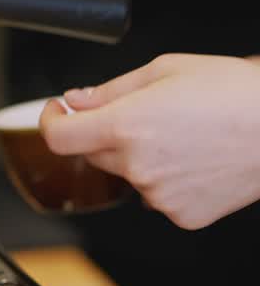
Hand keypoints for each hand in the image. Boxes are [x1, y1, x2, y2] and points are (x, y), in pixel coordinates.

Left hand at [39, 54, 259, 228]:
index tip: (58, 112)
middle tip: (145, 113)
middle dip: (105, 132)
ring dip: (140, 156)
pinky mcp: (182, 215)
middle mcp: (138, 165)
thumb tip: (76, 101)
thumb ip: (111, 89)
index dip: (51, 121)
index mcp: (127, 125)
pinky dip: (166, 178)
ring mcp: (159, 196)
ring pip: (128, 175)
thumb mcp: (166, 69)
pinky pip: (157, 196)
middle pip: (94, 153)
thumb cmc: (233, 92)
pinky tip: (196, 157)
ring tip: (184, 133)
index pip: (60, 137)